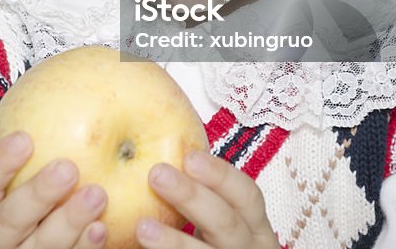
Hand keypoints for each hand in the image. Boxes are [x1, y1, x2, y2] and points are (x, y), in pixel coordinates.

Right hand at [0, 131, 108, 247]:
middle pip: (8, 221)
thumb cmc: (3, 197)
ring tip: (96, 194)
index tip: (24, 138)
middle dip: (38, 194)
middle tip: (67, 168)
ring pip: (39, 248)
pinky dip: (83, 247)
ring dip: (69, 222)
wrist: (22, 241)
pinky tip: (100, 227)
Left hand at [136, 151, 280, 248]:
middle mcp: (248, 248)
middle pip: (226, 224)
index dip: (221, 175)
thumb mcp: (218, 217)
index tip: (189, 156)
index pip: (248, 195)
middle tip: (156, 174)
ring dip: (174, 242)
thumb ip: (199, 192)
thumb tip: (162, 157)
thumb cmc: (212, 240)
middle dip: (192, 198)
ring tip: (142, 228)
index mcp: (254, 225)